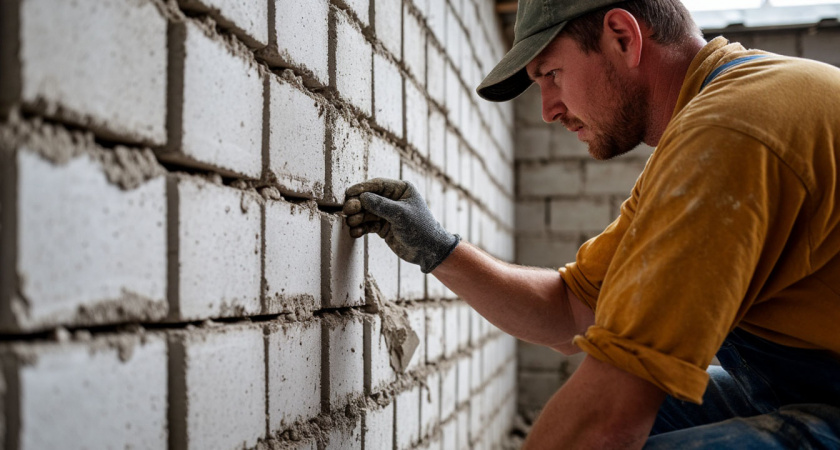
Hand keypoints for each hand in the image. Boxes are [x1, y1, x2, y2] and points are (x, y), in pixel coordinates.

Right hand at [342, 178, 458, 272]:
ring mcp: (386, 213)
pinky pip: (368, 225)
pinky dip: (361, 228)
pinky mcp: (382, 227)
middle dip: (358, 204)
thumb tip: (362, 197)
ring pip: (366, 212)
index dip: (362, 188)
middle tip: (348, 210)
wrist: (427, 251)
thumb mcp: (401, 214)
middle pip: (369, 198)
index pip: (378, 185)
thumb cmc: (420, 228)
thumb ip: (381, 205)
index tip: (349, 192)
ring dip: (357, 218)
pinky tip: (355, 232)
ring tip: (352, 223)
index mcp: (401, 190)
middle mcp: (392, 199)